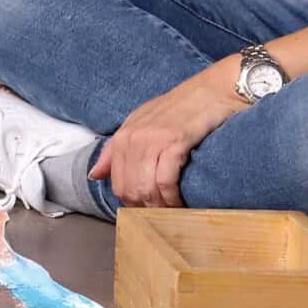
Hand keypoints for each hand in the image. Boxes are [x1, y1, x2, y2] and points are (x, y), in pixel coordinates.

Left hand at [89, 69, 243, 207]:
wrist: (213, 91)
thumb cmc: (181, 109)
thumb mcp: (141, 124)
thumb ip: (116, 151)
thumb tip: (94, 175)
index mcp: (123, 136)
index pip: (117, 182)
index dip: (131, 202)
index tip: (146, 211)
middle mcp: (133, 138)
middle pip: (130, 189)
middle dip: (145, 208)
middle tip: (162, 216)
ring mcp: (152, 140)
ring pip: (146, 188)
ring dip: (160, 206)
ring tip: (172, 213)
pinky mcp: (174, 142)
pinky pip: (165, 181)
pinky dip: (172, 198)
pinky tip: (180, 203)